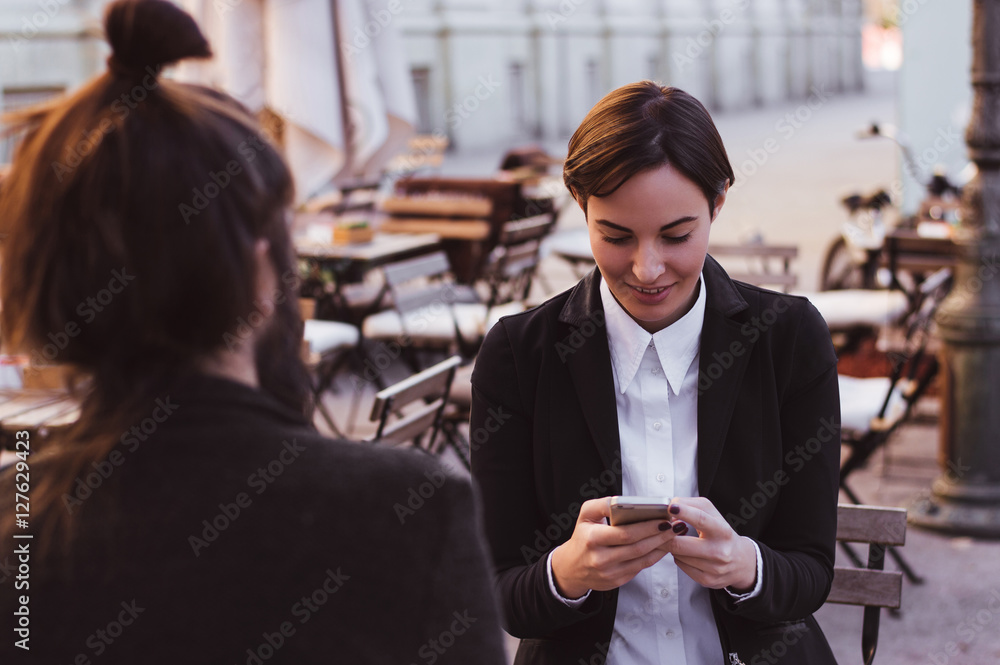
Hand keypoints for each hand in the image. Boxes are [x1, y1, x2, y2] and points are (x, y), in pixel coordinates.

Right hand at [550, 497, 679, 598]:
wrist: (571, 568)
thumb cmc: (582, 537)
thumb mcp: (585, 515)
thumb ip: (602, 504)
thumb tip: (622, 501)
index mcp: (593, 539)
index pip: (625, 534)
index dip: (647, 527)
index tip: (664, 518)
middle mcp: (601, 559)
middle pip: (637, 547)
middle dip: (660, 536)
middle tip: (676, 525)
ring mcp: (609, 573)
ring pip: (642, 559)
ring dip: (661, 546)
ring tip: (674, 534)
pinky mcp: (617, 581)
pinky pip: (640, 568)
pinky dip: (654, 557)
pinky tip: (663, 546)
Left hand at [661, 497, 757, 591]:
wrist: (741, 561)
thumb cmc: (722, 533)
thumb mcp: (713, 514)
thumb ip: (692, 506)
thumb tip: (670, 508)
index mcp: (723, 531)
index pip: (701, 519)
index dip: (684, 512)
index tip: (670, 507)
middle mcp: (720, 551)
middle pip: (680, 544)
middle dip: (665, 535)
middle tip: (659, 528)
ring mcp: (714, 568)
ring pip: (677, 555)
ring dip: (672, 545)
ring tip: (677, 539)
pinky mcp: (707, 580)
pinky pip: (680, 565)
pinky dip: (678, 557)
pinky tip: (685, 553)